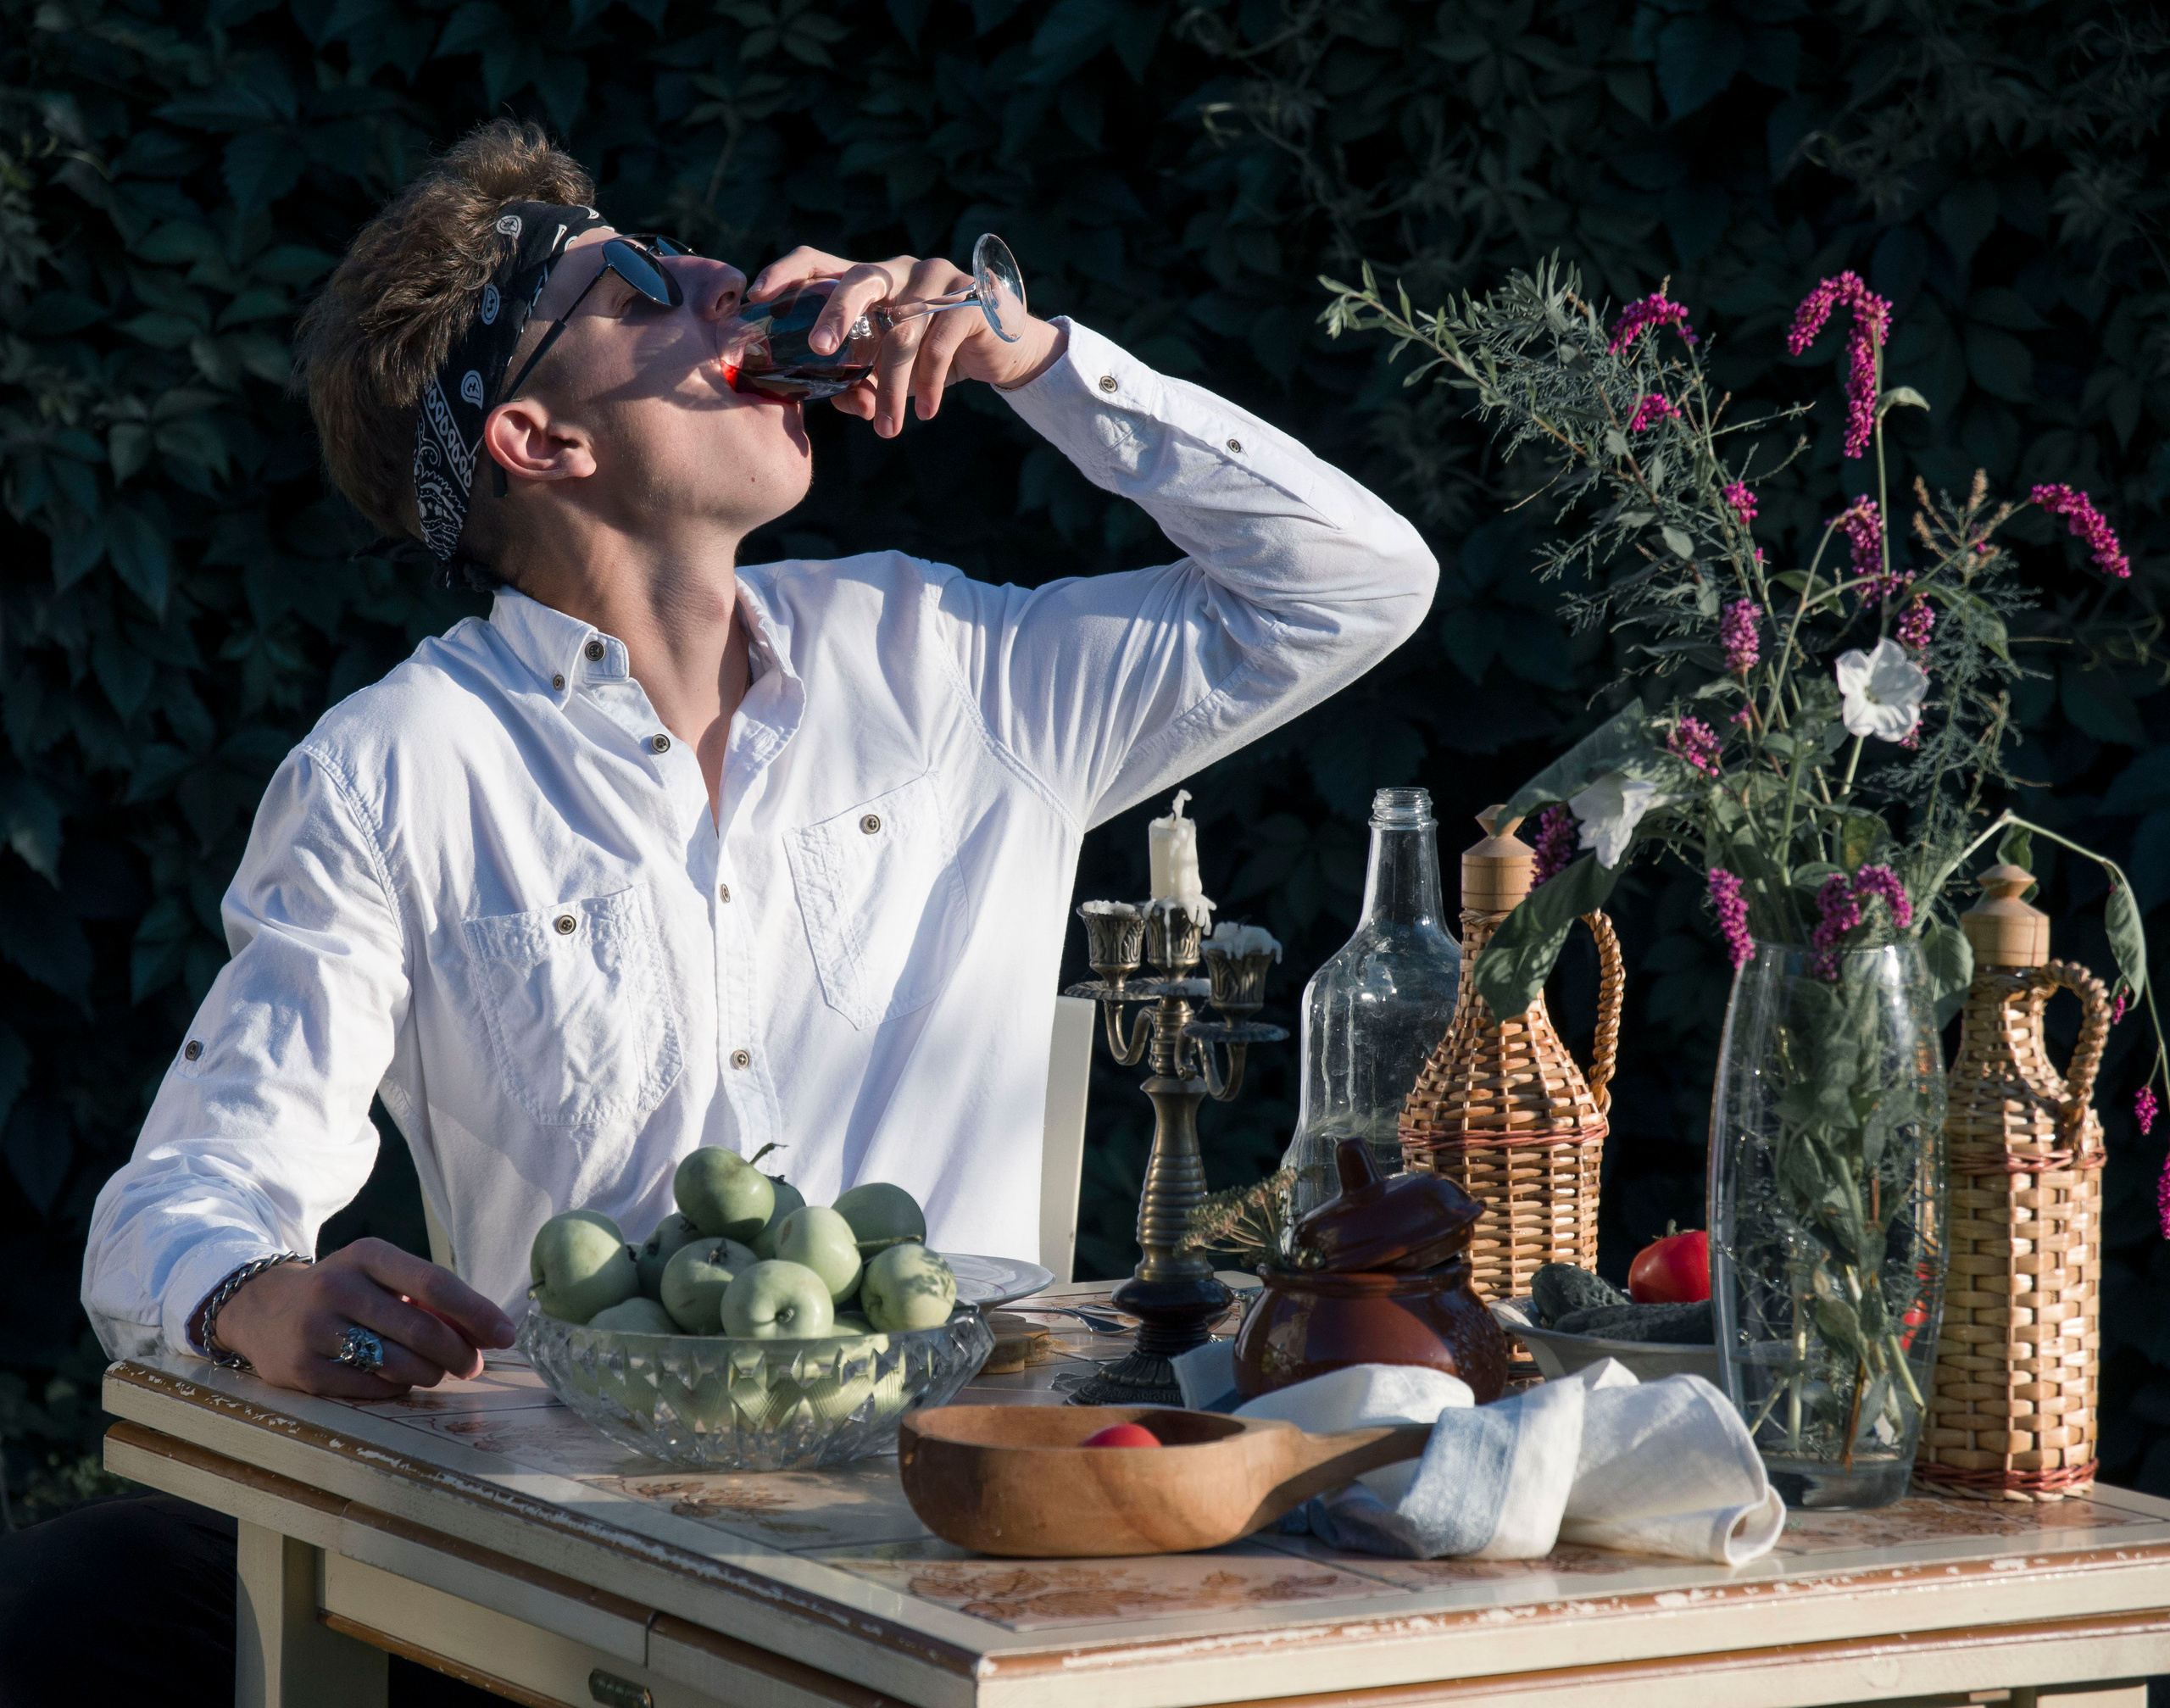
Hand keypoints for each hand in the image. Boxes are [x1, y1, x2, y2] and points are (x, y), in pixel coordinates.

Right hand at [209, 1238, 516, 1398]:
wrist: (262, 1308)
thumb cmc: (344, 1292)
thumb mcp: (379, 1276)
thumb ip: (427, 1298)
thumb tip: (486, 1333)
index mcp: (368, 1255)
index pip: (435, 1284)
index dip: (476, 1313)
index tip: (506, 1335)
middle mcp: (339, 1287)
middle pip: (420, 1329)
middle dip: (459, 1353)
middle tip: (474, 1365)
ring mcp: (315, 1329)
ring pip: (397, 1363)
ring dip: (430, 1373)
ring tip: (437, 1372)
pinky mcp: (300, 1369)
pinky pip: (368, 1388)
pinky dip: (394, 1389)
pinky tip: (397, 1381)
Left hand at [747, 247, 1066, 436]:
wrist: (1002, 354)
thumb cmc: (934, 358)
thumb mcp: (890, 372)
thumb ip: (859, 383)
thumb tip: (835, 401)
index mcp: (869, 282)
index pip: (819, 262)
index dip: (787, 273)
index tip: (758, 296)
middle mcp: (899, 271)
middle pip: (859, 279)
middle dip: (836, 313)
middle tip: (820, 349)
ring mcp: (937, 280)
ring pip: (903, 330)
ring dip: (893, 386)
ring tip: (889, 429)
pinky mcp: (971, 300)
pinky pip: (940, 344)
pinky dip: (928, 384)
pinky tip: (925, 412)